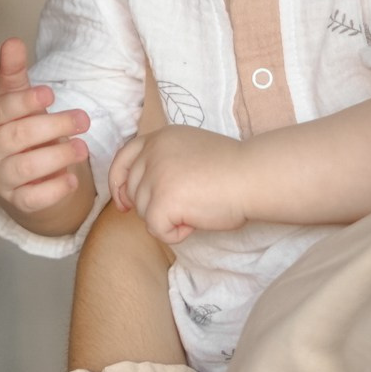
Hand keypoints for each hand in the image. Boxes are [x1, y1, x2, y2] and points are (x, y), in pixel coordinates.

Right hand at [0, 38, 91, 215]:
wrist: (19, 177)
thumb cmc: (18, 128)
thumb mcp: (14, 99)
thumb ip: (13, 73)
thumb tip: (12, 41)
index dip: (24, 102)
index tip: (50, 93)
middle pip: (17, 138)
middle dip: (52, 127)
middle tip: (84, 119)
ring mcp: (1, 179)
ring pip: (26, 169)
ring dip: (57, 157)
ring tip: (84, 148)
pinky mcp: (17, 202)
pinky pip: (32, 200)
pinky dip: (54, 189)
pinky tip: (73, 179)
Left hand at [110, 125, 251, 242]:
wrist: (252, 176)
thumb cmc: (232, 168)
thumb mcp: (190, 149)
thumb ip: (165, 160)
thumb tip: (141, 190)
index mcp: (159, 138)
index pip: (123, 158)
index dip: (118, 182)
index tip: (124, 202)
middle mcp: (152, 153)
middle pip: (132, 191)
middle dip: (152, 206)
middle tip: (184, 206)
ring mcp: (155, 177)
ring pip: (144, 213)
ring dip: (168, 219)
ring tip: (197, 208)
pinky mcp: (161, 201)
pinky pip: (157, 230)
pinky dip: (176, 234)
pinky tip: (196, 221)